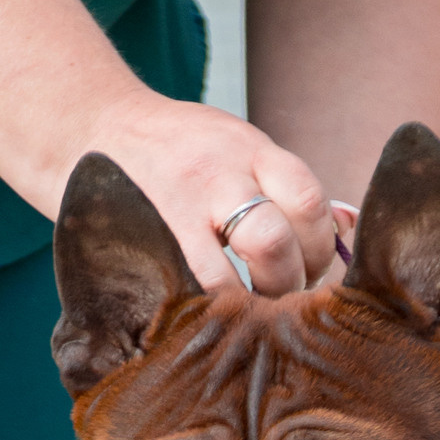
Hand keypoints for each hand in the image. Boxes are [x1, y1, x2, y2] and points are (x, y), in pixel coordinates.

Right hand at [83, 92, 340, 297]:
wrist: (93, 125)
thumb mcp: (237, 147)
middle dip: (292, 280)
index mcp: (252, 149)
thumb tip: (345, 230)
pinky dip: (209, 307)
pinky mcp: (145, 234)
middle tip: (284, 295)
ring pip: (232, 272)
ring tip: (252, 312)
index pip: (309, 199)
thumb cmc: (180, 150)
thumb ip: (284, 186)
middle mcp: (219, 172)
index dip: (322, 245)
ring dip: (253, 303)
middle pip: (277, 238)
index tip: (314, 268)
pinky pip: (188, 284)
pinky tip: (212, 314)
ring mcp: (178, 204)